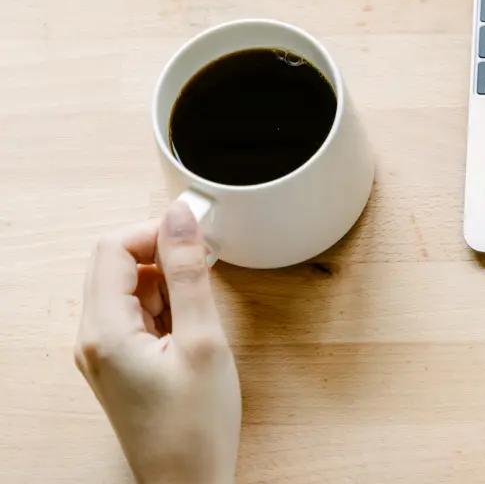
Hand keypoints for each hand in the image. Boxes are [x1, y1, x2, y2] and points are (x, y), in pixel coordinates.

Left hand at [76, 201, 240, 483]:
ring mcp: (102, 353)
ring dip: (164, 279)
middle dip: (160, 250)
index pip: (112, 247)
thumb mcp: (202, 340)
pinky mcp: (118, 363)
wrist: (187, 483)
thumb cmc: (195, 426)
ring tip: (199, 309)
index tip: (196, 235)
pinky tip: (191, 327)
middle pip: (113, 263)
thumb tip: (180, 217)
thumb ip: (189, 274)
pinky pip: (134, 313)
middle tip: (203, 262)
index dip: (155, 231)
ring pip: (126, 287)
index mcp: (103, 332)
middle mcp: (92, 340)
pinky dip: (164, 304)